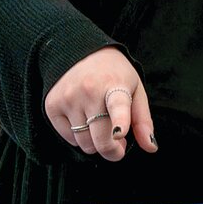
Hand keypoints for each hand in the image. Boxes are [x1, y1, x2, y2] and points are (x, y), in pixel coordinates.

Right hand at [44, 46, 157, 160]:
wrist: (81, 52)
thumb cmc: (114, 75)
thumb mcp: (136, 90)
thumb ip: (143, 121)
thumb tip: (151, 148)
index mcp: (115, 85)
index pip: (117, 106)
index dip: (120, 121)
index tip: (120, 133)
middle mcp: (89, 92)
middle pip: (100, 139)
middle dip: (113, 151)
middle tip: (119, 146)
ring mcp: (68, 99)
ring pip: (84, 143)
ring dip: (96, 144)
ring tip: (102, 129)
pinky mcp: (52, 106)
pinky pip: (68, 138)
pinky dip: (79, 137)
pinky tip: (85, 121)